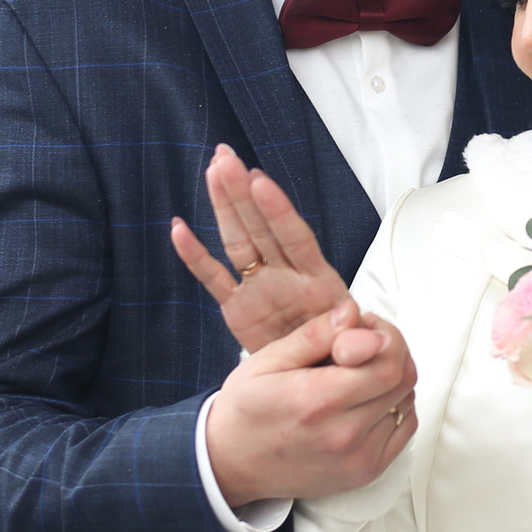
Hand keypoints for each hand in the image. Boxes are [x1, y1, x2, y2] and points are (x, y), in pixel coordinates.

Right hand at [172, 144, 352, 352]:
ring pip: (238, 241)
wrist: (320, 374)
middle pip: (261, 228)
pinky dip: (195, 256)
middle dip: (243, 192)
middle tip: (225, 156)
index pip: (295, 238)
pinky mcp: (238, 308)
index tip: (260, 179)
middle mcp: (285, 276)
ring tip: (214, 169)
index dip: (278, 211)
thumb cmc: (342, 352)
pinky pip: (213, 278)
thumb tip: (352, 323)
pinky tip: (178, 229)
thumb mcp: (351, 346)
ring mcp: (260, 289)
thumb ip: (349, 335)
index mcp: (318, 282)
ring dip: (225, 206)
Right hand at [203, 301, 418, 507]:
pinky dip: (395, 407)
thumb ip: (315, 336)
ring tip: (359, 373)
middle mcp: (344, 434)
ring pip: (406, 401)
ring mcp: (359, 458)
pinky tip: (366, 399)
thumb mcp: (267, 361)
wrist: (232, 465)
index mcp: (318, 401)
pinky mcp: (368, 472)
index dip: (385, 335)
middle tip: (362, 345)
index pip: (388, 361)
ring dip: (392, 379)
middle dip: (392, 351)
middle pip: (403, 379)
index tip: (364, 327)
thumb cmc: (246, 409)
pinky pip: (404, 428)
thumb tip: (353, 313)